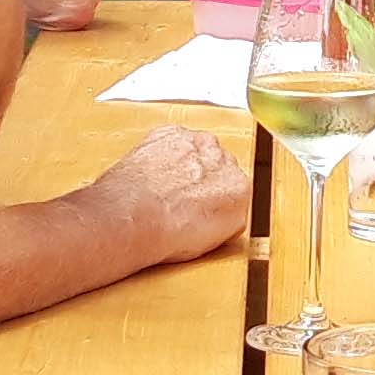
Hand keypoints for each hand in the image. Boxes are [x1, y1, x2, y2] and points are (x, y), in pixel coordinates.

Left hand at [94, 127, 251, 269]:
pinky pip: (170, 141)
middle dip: (201, 179)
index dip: (215, 199)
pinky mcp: (171, 133)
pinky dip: (161, 152)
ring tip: (162, 188)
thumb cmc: (167, 232)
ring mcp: (198, 144)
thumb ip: (226, 218)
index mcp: (241, 189)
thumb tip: (223, 215)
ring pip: (194, 152)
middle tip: (179, 199)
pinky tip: (151, 173)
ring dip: (182, 165)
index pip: (234, 189)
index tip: (201, 207)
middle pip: (217, 166)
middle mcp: (224, 161)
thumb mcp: (212, 241)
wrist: (134, 216)